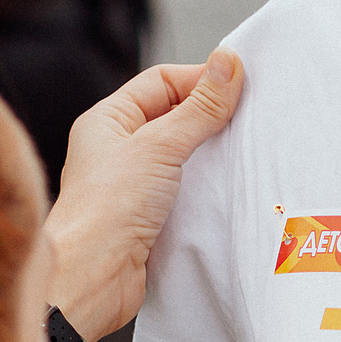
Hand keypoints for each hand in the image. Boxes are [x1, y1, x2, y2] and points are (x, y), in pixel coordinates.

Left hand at [46, 51, 244, 339]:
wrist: (91, 278)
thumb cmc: (106, 210)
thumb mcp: (160, 145)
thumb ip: (199, 108)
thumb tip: (226, 63)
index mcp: (108, 121)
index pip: (162, 81)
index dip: (201, 79)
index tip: (240, 83)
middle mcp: (117, 149)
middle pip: (175, 117)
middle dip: (211, 117)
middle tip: (249, 117)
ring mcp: (133, 185)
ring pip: (183, 156)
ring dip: (211, 155)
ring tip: (242, 153)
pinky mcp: (149, 219)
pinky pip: (185, 192)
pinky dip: (207, 189)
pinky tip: (228, 190)